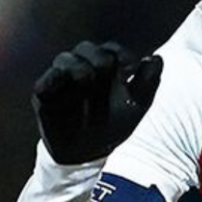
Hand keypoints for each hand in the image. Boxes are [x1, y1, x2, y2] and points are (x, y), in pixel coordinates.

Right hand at [32, 40, 162, 163]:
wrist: (87, 153)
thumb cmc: (113, 125)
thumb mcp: (136, 106)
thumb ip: (149, 82)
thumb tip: (157, 58)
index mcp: (104, 68)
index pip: (111, 49)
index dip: (121, 53)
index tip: (130, 66)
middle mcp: (81, 68)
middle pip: (86, 47)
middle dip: (98, 57)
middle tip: (107, 70)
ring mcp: (61, 80)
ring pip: (64, 59)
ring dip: (77, 66)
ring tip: (86, 80)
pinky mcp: (44, 95)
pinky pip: (44, 82)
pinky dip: (51, 79)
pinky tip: (60, 83)